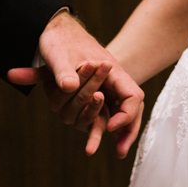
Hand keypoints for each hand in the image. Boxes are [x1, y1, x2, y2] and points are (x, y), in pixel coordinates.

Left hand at [8, 11, 145, 157]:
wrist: (55, 33)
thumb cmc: (60, 41)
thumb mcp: (59, 54)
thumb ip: (64, 70)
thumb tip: (68, 87)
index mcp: (111, 70)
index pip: (132, 95)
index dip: (126, 113)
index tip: (110, 125)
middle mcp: (110, 83)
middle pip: (130, 110)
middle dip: (126, 130)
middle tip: (120, 150)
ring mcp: (102, 90)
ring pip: (117, 116)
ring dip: (118, 134)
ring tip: (118, 153)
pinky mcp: (90, 97)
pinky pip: (101, 117)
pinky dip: (100, 129)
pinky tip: (94, 145)